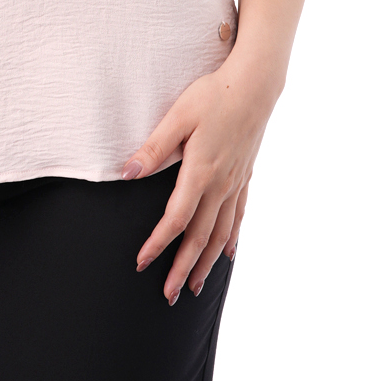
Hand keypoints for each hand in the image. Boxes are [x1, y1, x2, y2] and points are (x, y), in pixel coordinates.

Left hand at [120, 49, 282, 303]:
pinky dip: (231, 240)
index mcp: (200, 172)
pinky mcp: (245, 177)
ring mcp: (236, 184)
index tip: (142, 263)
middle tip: (169, 295)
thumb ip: (153, 148)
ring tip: (195, 286)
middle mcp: (220, 185)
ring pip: (221, 234)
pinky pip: (239, 217)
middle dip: (182, 268)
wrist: (255, 86)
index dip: (158, 243)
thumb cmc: (213, 96)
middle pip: (199, 237)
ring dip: (206, 263)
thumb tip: (127, 173)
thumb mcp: (177, 116)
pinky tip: (227, 255)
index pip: (176, 219)